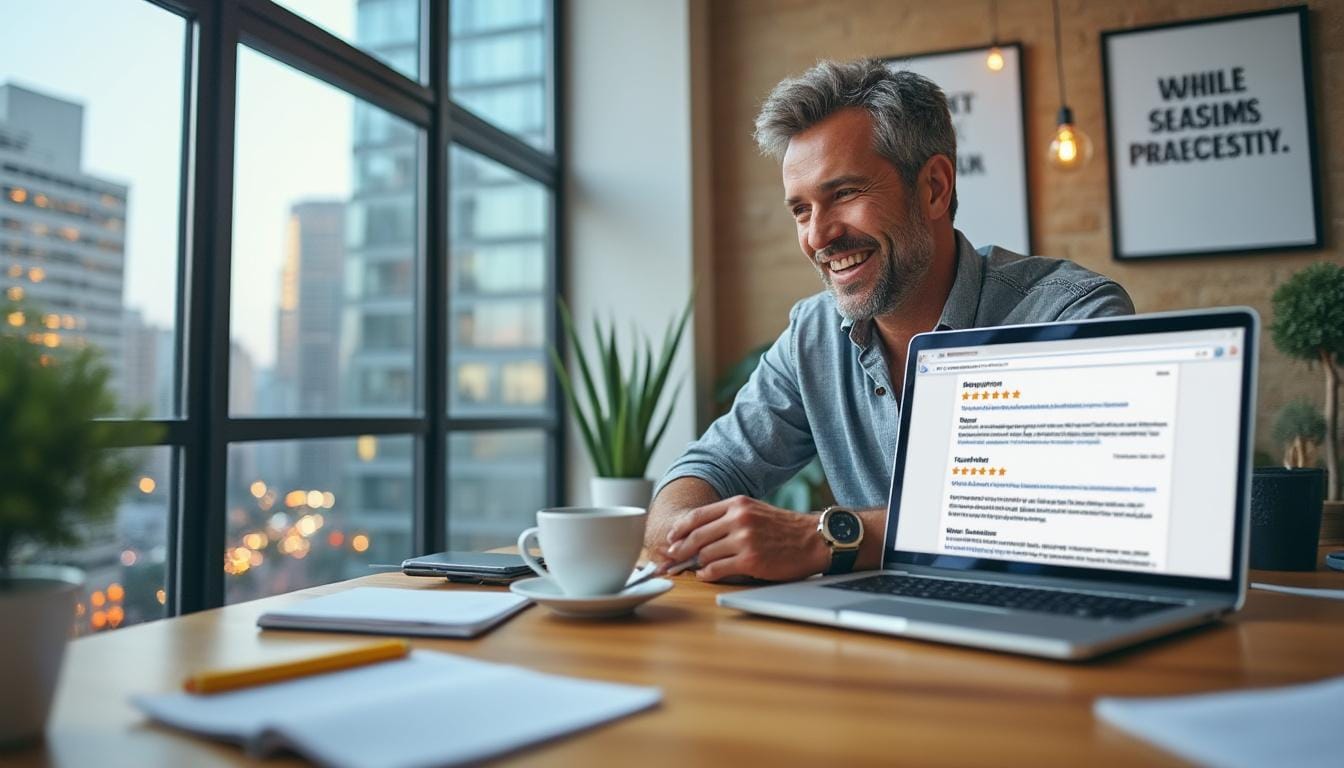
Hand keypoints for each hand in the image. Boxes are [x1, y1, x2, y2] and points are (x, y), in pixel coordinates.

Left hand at [654, 496, 829, 582]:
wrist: (813, 540)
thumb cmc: (783, 528)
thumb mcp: (754, 511)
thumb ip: (728, 518)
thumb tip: (698, 534)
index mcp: (737, 504)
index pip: (697, 516)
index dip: (679, 530)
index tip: (670, 539)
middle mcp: (739, 519)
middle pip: (696, 536)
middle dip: (680, 549)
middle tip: (672, 558)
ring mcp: (744, 540)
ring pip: (704, 554)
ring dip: (696, 563)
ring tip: (695, 567)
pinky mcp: (750, 560)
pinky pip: (716, 569)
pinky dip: (707, 574)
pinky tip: (707, 575)